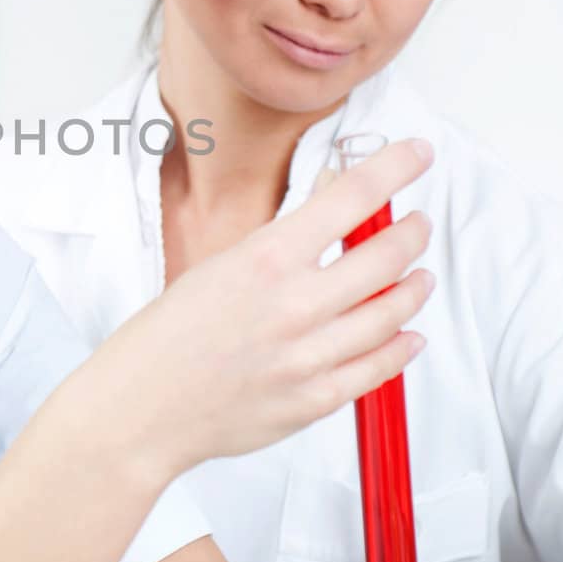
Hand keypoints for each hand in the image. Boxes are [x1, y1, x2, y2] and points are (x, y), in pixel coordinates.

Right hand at [90, 138, 434, 480]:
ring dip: (414, 288)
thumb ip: (279, 245)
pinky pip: (378, 368)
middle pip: (387, 255)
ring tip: (421, 277)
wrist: (141, 408)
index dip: (395, 167)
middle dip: (412, 232)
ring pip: (392, 313)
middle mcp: (295, 304)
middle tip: (418, 224)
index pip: (351, 196)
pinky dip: (401, 348)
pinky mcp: (315, 399)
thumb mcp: (217, 267)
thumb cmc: (166, 337)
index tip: (417, 154)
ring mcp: (309, 355)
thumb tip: (330, 211)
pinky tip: (409, 336)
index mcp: (266, 259)